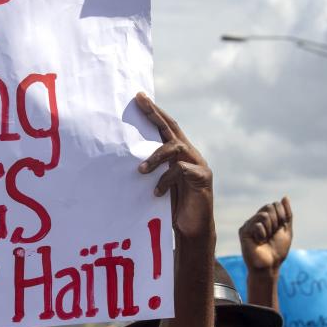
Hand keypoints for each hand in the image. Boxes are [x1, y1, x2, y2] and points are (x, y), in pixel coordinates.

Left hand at [135, 93, 212, 240]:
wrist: (192, 230)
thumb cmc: (172, 207)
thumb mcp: (157, 184)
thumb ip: (150, 170)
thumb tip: (124, 159)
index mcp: (178, 153)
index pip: (165, 127)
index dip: (153, 111)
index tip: (138, 96)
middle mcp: (189, 153)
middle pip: (172, 127)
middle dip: (155, 113)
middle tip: (140, 101)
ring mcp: (198, 164)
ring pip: (175, 148)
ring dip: (155, 156)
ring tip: (141, 171)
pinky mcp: (202, 178)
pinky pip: (181, 170)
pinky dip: (166, 179)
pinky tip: (157, 193)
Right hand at [239, 197, 292, 273]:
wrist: (270, 265)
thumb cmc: (278, 250)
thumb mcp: (286, 230)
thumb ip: (287, 214)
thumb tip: (284, 197)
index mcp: (267, 219)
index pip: (274, 205)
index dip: (281, 215)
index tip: (280, 228)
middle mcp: (256, 220)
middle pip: (269, 207)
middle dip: (276, 221)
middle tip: (272, 235)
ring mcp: (249, 225)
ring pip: (264, 215)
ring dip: (269, 229)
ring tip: (265, 239)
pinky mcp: (244, 231)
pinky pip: (257, 224)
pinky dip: (262, 234)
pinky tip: (258, 242)